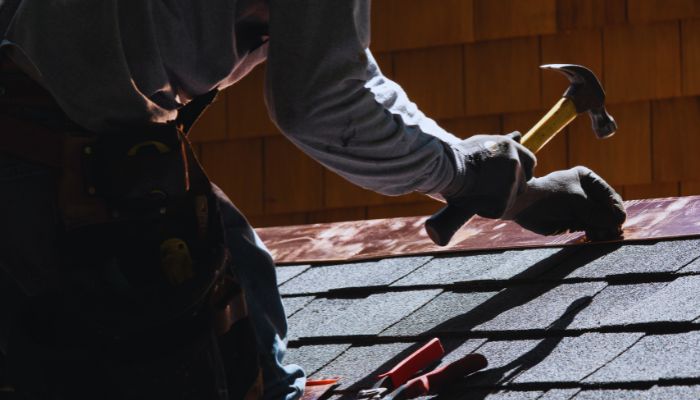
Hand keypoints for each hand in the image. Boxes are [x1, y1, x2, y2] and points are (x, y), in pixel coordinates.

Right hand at [441, 132, 535, 218]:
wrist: (447, 169)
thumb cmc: (459, 156)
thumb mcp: (482, 142)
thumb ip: (502, 144)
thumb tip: (518, 135)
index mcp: (511, 147)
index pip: (530, 162)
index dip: (521, 172)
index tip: (509, 177)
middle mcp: (515, 163)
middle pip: (523, 184)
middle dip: (510, 189)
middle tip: (490, 189)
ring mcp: (510, 182)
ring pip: (510, 199)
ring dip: (497, 200)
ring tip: (477, 193)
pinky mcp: (503, 200)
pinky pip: (498, 210)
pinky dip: (487, 210)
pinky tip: (474, 202)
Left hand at [503, 166, 626, 239]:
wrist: (525, 206)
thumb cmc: (550, 196)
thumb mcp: (577, 200)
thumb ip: (598, 211)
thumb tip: (618, 221)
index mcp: (587, 178)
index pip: (609, 194)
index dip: (615, 207)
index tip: (618, 219)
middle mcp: (586, 192)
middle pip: (606, 209)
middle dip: (610, 220)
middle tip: (613, 231)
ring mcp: (580, 207)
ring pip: (599, 220)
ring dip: (604, 228)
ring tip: (604, 235)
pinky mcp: (574, 220)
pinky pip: (590, 228)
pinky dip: (595, 232)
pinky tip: (596, 236)